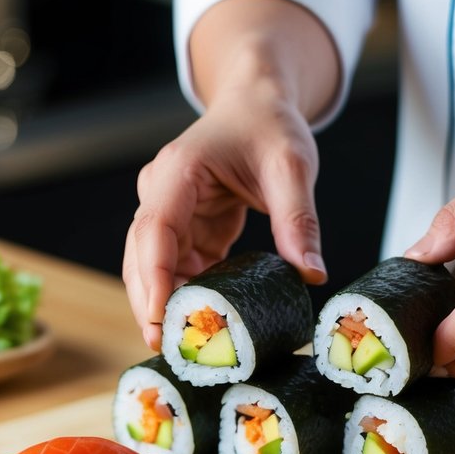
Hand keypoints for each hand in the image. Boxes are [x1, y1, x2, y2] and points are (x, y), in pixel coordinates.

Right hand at [123, 80, 326, 348]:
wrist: (257, 103)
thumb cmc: (269, 125)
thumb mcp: (292, 167)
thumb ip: (298, 220)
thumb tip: (312, 274)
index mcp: (178, 171)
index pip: (155, 228)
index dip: (155, 276)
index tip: (160, 318)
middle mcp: (161, 193)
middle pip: (142, 256)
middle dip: (152, 304)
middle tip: (170, 350)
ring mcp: (169, 213)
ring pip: (153, 268)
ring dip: (167, 306)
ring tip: (186, 349)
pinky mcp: (185, 229)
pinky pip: (179, 269)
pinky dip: (189, 296)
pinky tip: (205, 325)